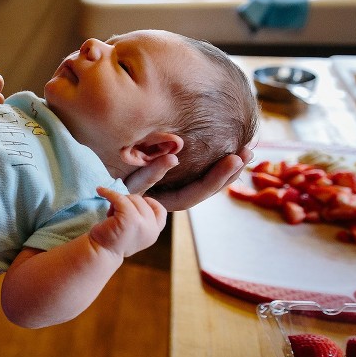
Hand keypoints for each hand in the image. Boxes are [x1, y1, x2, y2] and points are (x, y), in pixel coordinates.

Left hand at [90, 188, 166, 258]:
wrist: (100, 252)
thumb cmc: (113, 239)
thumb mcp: (134, 230)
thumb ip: (141, 218)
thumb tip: (137, 198)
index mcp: (153, 233)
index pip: (161, 212)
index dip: (150, 203)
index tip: (135, 202)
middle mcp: (151, 230)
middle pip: (142, 202)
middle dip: (127, 203)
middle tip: (114, 214)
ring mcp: (142, 224)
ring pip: (132, 199)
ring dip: (118, 201)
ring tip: (110, 214)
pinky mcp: (129, 218)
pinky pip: (120, 198)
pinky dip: (109, 193)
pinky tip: (100, 191)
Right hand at [123, 147, 253, 211]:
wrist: (106, 205)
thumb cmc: (113, 193)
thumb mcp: (129, 184)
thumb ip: (150, 174)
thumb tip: (174, 157)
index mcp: (167, 203)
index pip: (197, 192)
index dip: (217, 177)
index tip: (234, 158)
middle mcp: (175, 201)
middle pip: (207, 191)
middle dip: (229, 172)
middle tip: (248, 151)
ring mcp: (176, 193)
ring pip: (207, 185)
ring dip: (227, 170)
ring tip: (248, 151)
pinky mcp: (175, 185)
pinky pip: (201, 178)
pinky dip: (216, 168)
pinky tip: (229, 156)